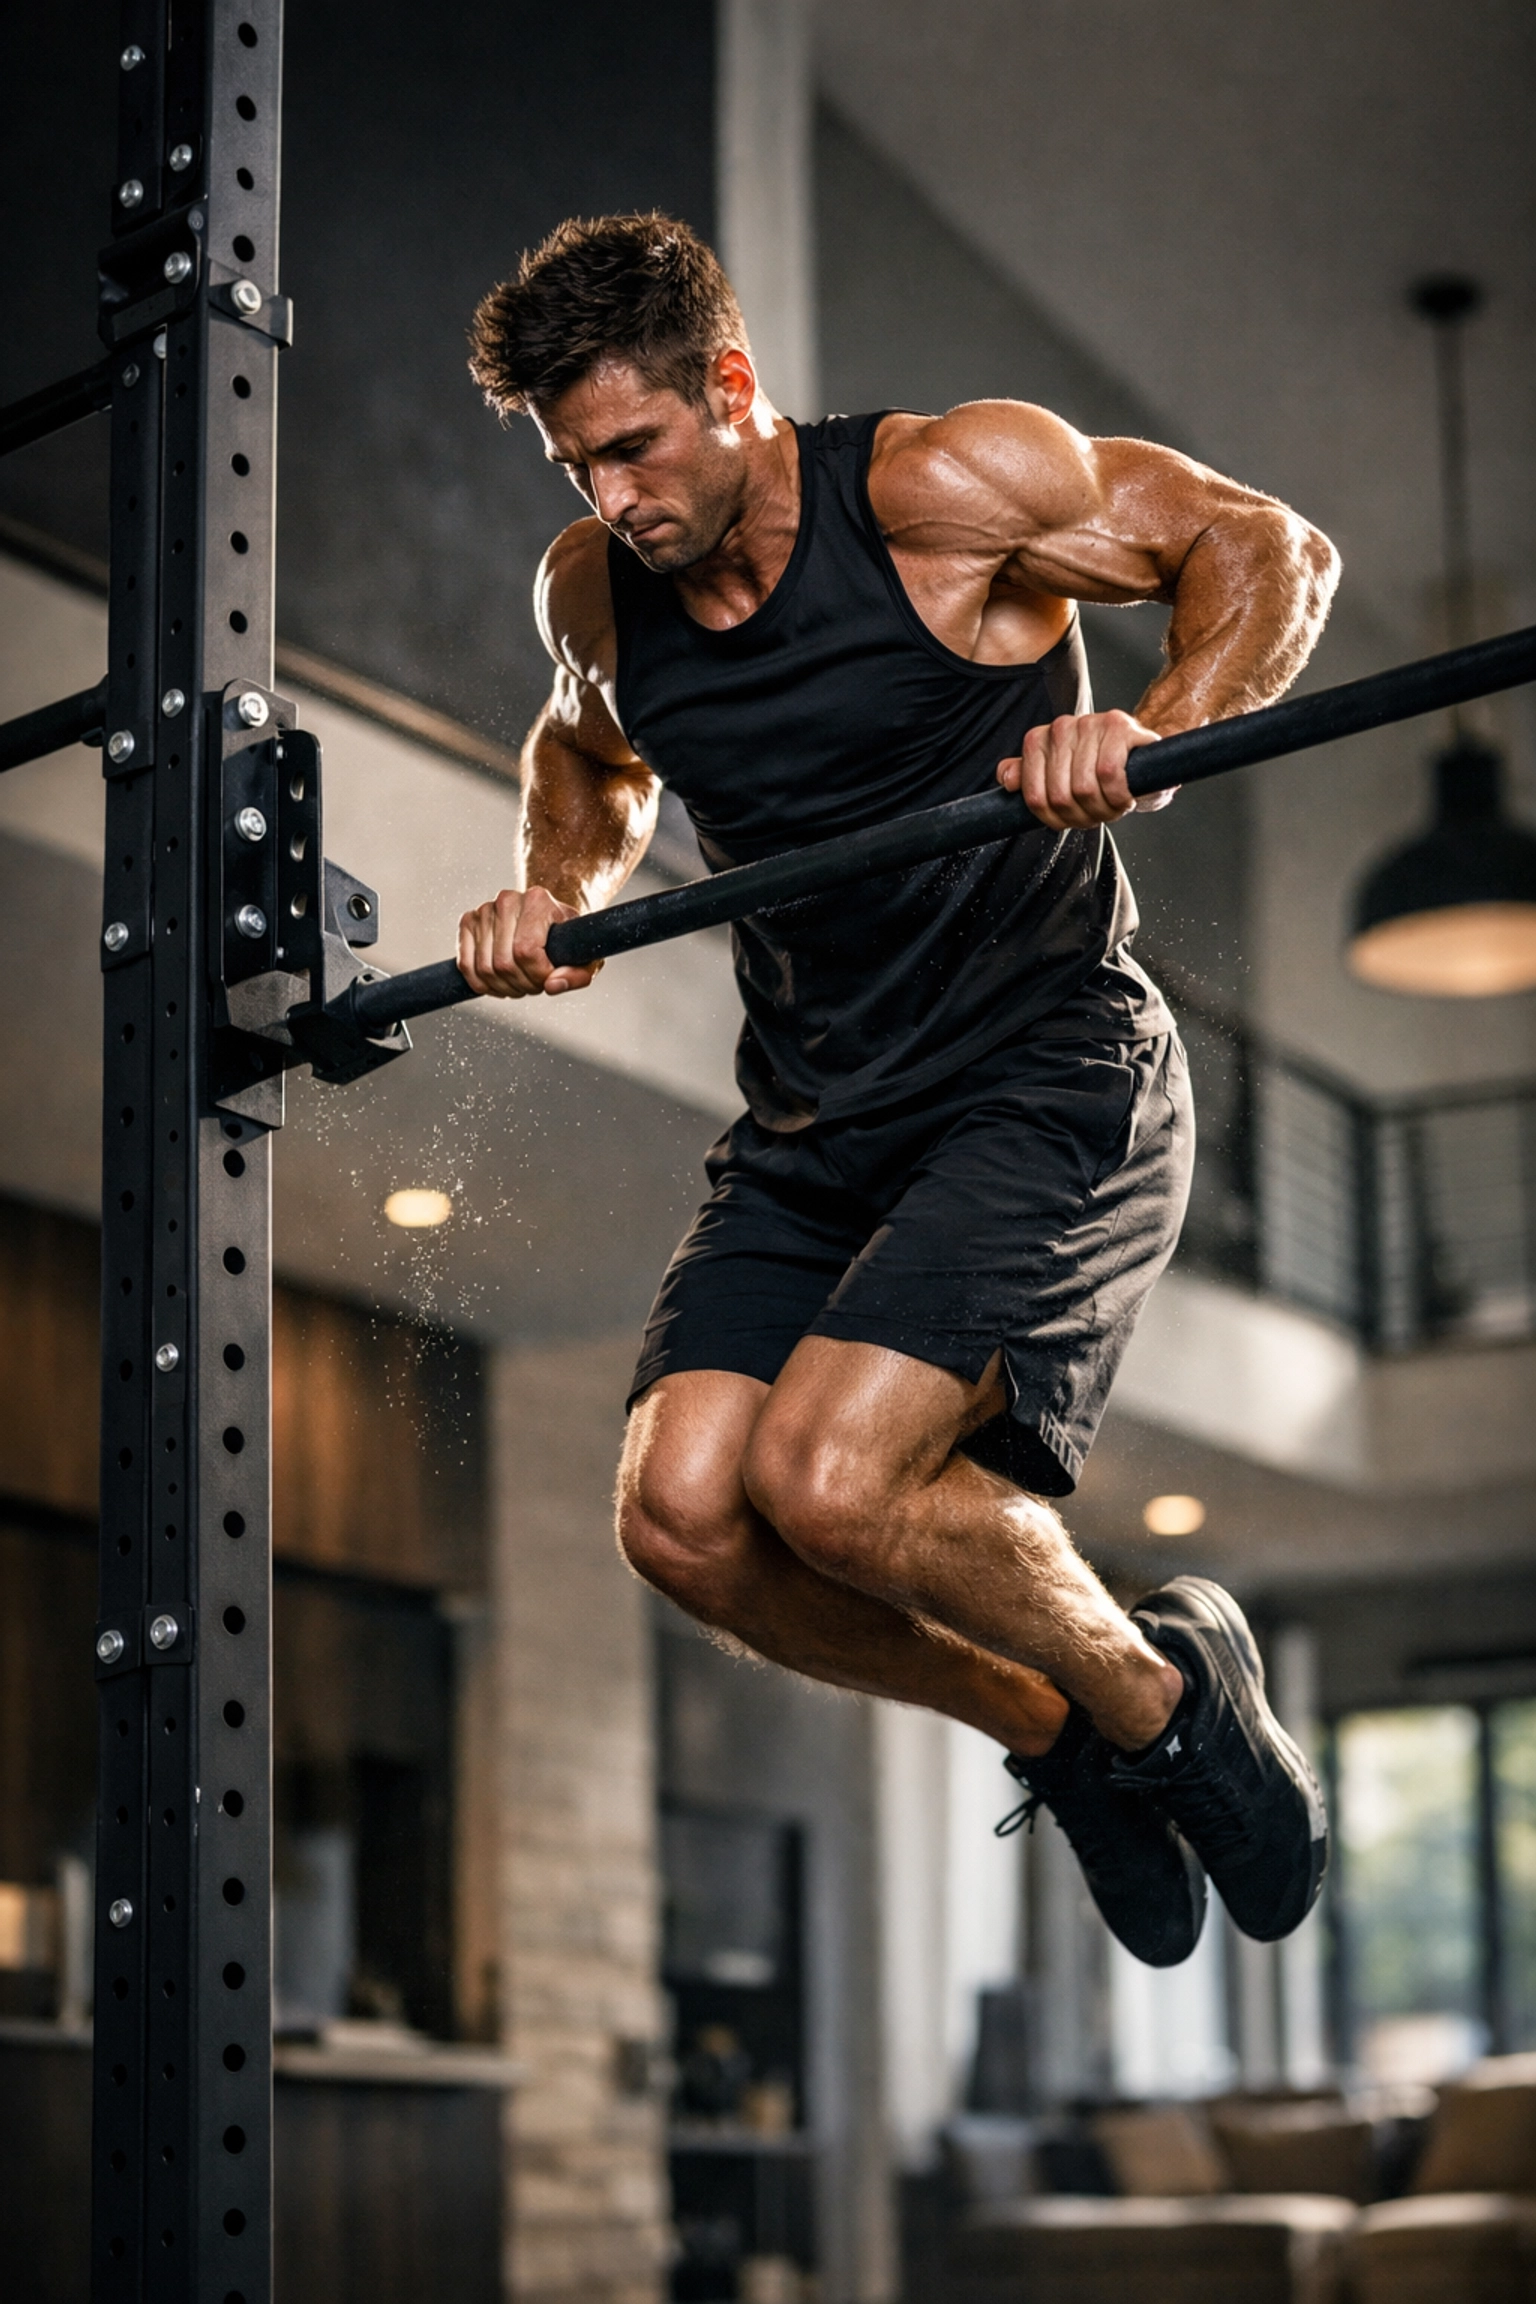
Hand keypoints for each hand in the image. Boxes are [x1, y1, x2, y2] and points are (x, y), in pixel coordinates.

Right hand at [456, 885, 601, 998]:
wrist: (546, 916)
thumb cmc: (565, 936)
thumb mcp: (583, 955)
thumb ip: (576, 974)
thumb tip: (552, 986)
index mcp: (538, 900)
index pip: (526, 951)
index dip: (537, 976)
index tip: (548, 978)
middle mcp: (507, 900)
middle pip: (504, 963)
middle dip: (521, 985)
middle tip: (534, 985)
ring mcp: (484, 910)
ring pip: (484, 968)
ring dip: (503, 987)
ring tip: (519, 983)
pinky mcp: (468, 922)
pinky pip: (465, 965)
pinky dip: (480, 983)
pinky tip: (497, 984)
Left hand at [997, 709, 1173, 827]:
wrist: (1146, 762)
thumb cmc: (1099, 773)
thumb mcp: (1060, 779)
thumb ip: (1030, 777)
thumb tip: (1007, 779)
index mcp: (1040, 740)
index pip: (1034, 796)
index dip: (1054, 819)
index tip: (1071, 819)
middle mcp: (1061, 727)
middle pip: (1059, 796)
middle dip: (1081, 817)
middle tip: (1098, 814)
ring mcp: (1090, 723)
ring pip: (1084, 788)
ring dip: (1103, 809)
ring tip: (1113, 806)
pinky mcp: (1120, 726)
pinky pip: (1109, 774)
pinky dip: (1119, 796)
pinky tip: (1126, 796)